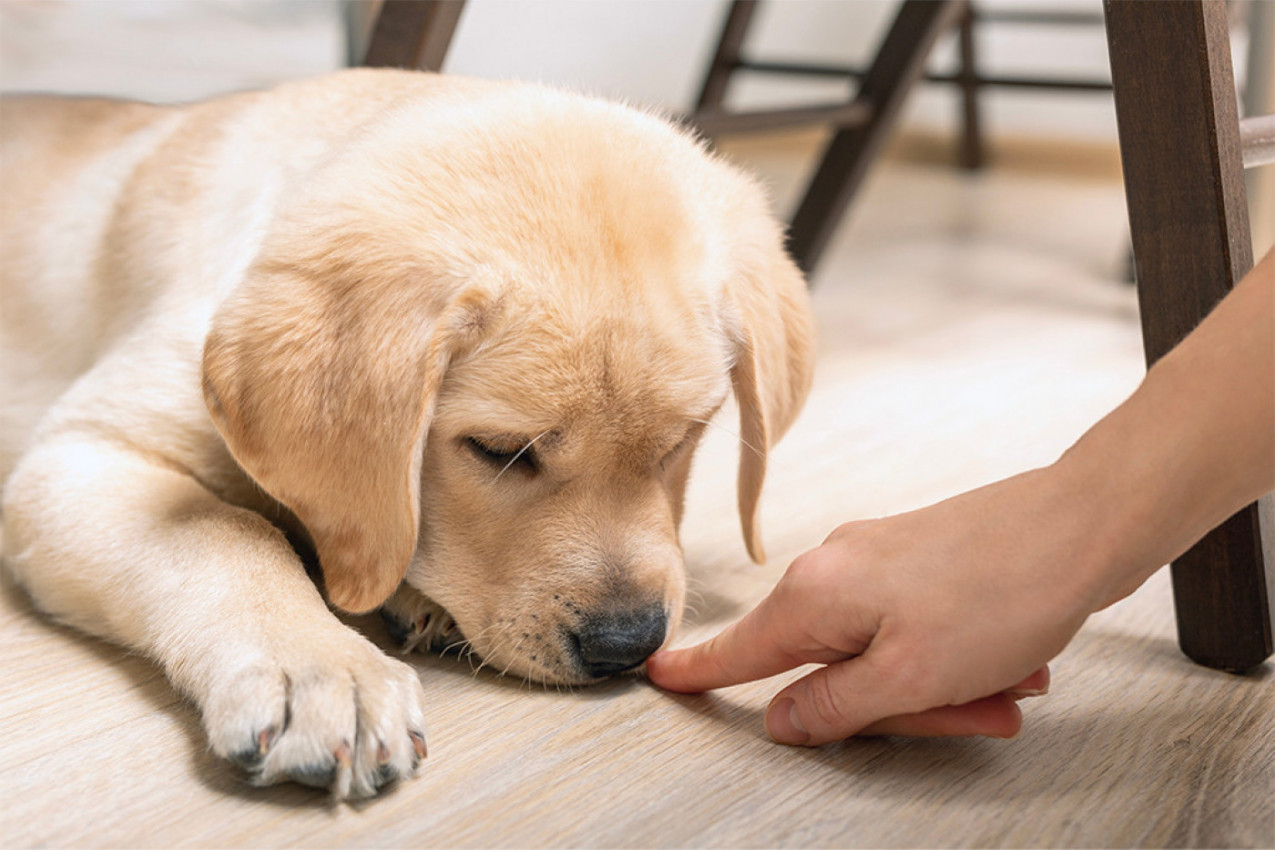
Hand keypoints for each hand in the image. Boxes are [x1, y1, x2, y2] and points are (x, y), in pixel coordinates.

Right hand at [648, 468, 1101, 744]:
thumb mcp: (908, 678)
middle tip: (964, 712)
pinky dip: (957, 660)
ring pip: (884, 656)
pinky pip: (917, 632)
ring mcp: (878, 561)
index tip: (659, 675)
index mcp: (816, 595)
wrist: (1082, 524)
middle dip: (898, 708)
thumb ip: (832, 707)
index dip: (699, 672)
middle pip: (830, 668)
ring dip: (942, 689)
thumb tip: (782, 721)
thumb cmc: (1000, 591)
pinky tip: (1010, 663)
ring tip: (1006, 685)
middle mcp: (836, 569)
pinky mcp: (917, 561)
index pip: (740, 649)